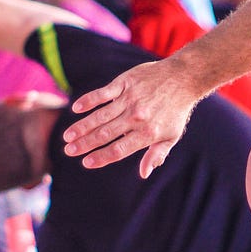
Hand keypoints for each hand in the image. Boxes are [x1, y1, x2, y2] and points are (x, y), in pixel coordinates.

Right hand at [64, 59, 205, 177]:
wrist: (183, 78)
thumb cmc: (176, 111)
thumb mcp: (171, 136)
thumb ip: (156, 154)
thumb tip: (144, 173)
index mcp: (148, 133)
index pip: (119, 149)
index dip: (102, 157)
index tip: (86, 163)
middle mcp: (137, 117)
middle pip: (105, 134)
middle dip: (85, 144)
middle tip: (69, 151)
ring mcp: (130, 99)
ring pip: (100, 116)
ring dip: (82, 127)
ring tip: (67, 137)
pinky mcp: (125, 83)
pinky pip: (103, 93)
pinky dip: (89, 101)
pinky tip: (76, 109)